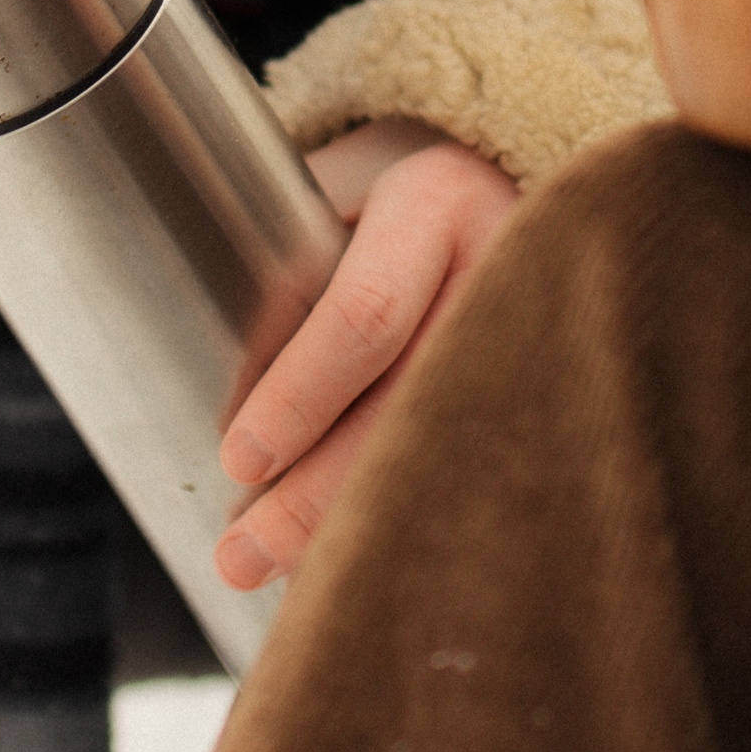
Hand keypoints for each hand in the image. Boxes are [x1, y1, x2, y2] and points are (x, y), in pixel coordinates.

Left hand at [213, 119, 518, 588]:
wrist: (504, 173)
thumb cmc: (388, 189)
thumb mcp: (335, 184)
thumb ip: (282, 253)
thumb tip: (194, 361)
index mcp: (434, 204)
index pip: (365, 315)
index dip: (301, 396)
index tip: (238, 460)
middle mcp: (503, 265)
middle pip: (412, 405)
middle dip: (321, 495)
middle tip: (240, 555)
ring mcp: (542, 329)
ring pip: (455, 449)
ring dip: (364, 523)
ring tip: (282, 578)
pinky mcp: (556, 380)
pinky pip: (484, 464)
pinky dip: (417, 518)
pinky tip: (361, 559)